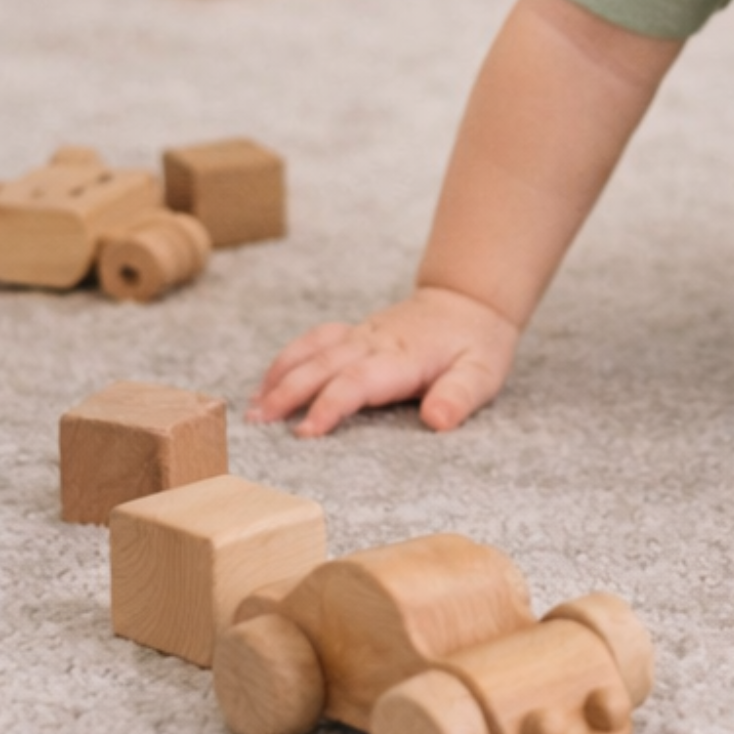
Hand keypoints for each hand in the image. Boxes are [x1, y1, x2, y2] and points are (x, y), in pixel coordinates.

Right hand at [246, 286, 519, 437]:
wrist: (471, 300)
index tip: (305, 433)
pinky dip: (287, 359)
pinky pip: (315, 341)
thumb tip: (437, 420)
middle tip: (257, 424)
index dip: (330, 406)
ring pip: (312, 350)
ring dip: (280, 376)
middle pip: (323, 365)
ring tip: (251, 408)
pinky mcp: (355, 333)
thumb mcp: (482, 373)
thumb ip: (459, 396)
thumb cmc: (477, 343)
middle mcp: (375, 342)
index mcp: (403, 357)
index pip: (358, 381)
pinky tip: (268, 383)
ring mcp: (361, 335)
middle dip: (287, 393)